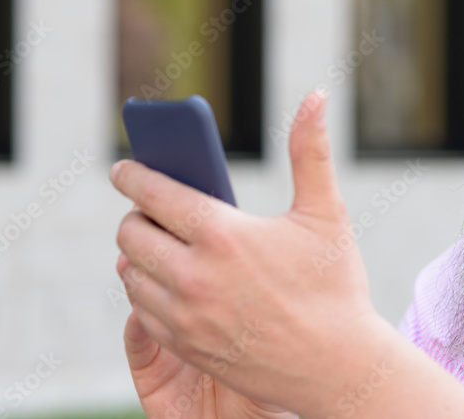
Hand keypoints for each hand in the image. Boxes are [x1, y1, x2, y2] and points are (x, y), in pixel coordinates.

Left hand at [113, 91, 385, 414]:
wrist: (339, 367)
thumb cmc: (336, 284)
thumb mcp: (325, 212)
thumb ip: (310, 150)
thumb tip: (316, 96)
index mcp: (222, 233)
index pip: (153, 193)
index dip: (132, 175)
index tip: (123, 167)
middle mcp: (194, 275)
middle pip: (131, 232)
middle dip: (136, 215)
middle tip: (149, 209)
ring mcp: (186, 316)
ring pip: (130, 273)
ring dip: (136, 254)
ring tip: (156, 243)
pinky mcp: (185, 347)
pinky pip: (141, 311)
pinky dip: (145, 291)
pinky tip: (166, 282)